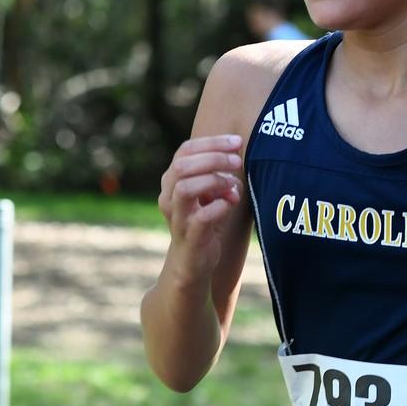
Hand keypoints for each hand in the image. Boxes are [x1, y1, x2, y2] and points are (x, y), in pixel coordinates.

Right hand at [158, 134, 245, 279]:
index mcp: (172, 181)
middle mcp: (169, 197)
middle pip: (182, 165)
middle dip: (213, 158)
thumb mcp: (210, 194)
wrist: (193, 263)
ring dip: (213, 181)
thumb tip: (236, 155)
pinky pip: (201, 217)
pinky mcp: (189, 237)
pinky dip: (219, 207)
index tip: (237, 142)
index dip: (212, 143)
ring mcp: (177, 217)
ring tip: (232, 187)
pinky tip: (230, 204)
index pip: (185, 150)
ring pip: (184, 188)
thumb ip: (218, 175)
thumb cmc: (204, 223)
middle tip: (237, 161)